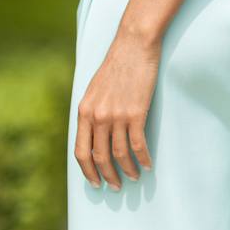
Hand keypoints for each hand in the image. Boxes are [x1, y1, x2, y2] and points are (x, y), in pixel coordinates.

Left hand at [74, 30, 160, 189]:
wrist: (134, 44)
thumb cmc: (117, 63)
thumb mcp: (95, 88)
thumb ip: (92, 110)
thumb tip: (94, 134)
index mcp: (85, 111)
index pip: (81, 151)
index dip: (88, 171)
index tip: (96, 183)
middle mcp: (98, 116)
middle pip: (100, 157)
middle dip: (108, 176)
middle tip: (117, 186)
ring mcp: (117, 115)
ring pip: (120, 154)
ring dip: (127, 170)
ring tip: (134, 177)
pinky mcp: (136, 112)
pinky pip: (138, 145)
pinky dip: (143, 159)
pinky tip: (148, 165)